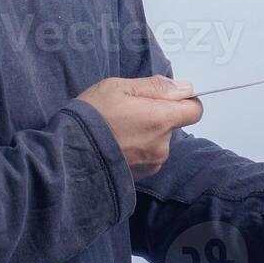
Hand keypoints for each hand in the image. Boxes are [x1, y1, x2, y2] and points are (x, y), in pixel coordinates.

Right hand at [75, 75, 203, 177]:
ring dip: (147, 133)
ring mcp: (152, 163)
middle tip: (128, 110)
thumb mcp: (118, 87)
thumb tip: (185, 87)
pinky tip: (117, 143)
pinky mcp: (141, 175)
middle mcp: (162, 144)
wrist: (68, 154)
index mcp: (161, 119)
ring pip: (160, 140)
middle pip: (173, 124)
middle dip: (157, 115)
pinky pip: (149, 156)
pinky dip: (138, 148)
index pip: (195, 110)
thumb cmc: (91, 116)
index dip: (184, 101)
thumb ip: (155, 86)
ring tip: (119, 127)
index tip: (165, 97)